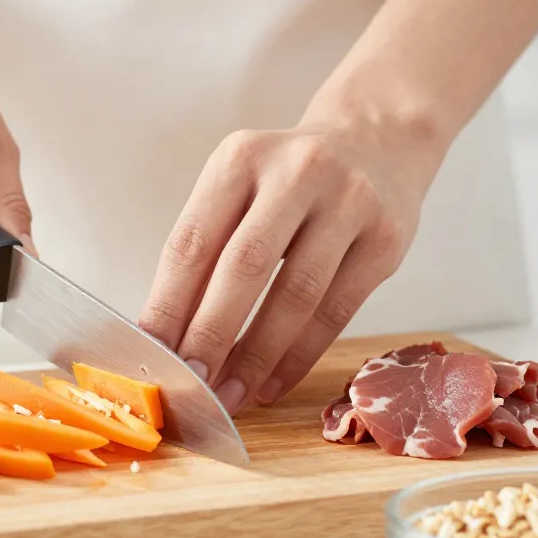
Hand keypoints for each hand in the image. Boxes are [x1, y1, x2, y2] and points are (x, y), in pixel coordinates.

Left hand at [139, 118, 444, 414]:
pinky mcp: (386, 239)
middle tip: (191, 382)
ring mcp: (348, 202)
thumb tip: (167, 333)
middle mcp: (296, 172)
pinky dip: (299, 356)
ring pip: (296, 295)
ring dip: (256, 356)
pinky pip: (336, 311)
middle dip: (210, 334)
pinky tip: (272, 383)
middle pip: (244, 266)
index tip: (150, 352)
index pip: (193, 241)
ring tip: (230, 396)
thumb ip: (207, 248)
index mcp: (240, 159)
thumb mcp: (239, 188)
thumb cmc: (286, 180)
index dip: (168, 303)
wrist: (377, 140)